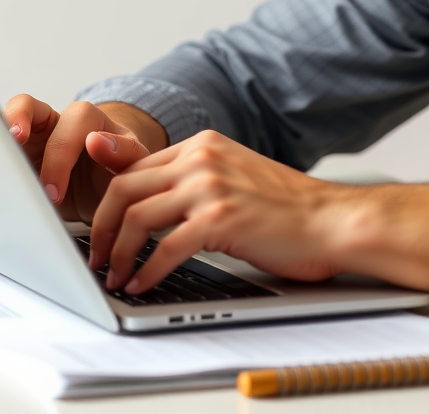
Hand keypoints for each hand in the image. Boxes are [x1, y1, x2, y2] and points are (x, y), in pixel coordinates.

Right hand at [2, 96, 164, 221]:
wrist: (107, 191)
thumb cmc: (119, 171)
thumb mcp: (133, 165)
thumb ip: (125, 153)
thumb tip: (98, 142)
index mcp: (89, 120)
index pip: (72, 121)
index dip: (60, 154)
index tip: (54, 190)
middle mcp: (57, 123)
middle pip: (29, 107)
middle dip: (17, 131)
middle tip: (12, 166)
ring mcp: (33, 137)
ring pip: (5, 121)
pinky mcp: (17, 156)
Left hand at [88, 130, 343, 290]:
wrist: (331, 219)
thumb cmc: (286, 207)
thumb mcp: (230, 177)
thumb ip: (187, 176)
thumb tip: (141, 180)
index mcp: (203, 144)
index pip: (134, 166)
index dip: (109, 204)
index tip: (101, 232)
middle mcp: (203, 157)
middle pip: (125, 188)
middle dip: (102, 229)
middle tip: (97, 257)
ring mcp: (212, 186)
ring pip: (138, 217)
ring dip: (117, 253)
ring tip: (115, 276)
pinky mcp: (222, 218)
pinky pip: (165, 249)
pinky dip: (146, 272)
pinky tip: (142, 285)